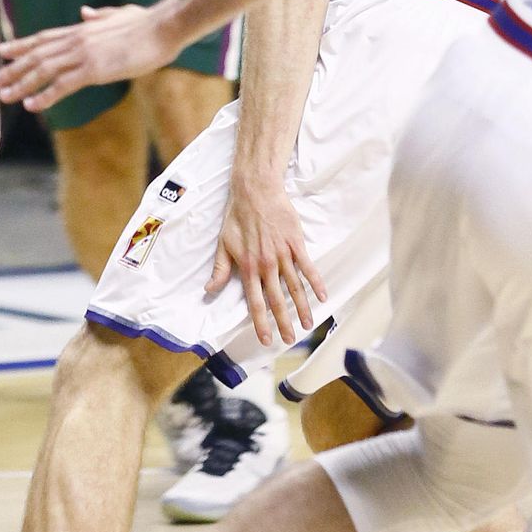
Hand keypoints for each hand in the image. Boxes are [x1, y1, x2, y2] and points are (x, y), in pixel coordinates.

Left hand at [0, 1, 177, 110]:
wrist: (163, 27)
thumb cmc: (145, 22)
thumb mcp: (117, 14)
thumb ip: (98, 16)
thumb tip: (85, 11)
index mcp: (81, 29)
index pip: (43, 38)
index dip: (20, 45)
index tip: (1, 51)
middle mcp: (77, 40)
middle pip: (37, 55)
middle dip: (12, 68)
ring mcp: (84, 54)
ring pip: (44, 70)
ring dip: (22, 84)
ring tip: (3, 95)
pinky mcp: (95, 70)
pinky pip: (65, 85)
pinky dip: (46, 95)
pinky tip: (33, 105)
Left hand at [207, 172, 327, 348]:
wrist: (255, 190)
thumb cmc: (237, 216)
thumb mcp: (223, 243)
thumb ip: (219, 269)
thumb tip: (209, 289)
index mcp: (248, 267)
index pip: (255, 302)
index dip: (261, 322)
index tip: (267, 339)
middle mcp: (266, 265)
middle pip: (277, 300)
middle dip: (284, 323)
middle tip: (290, 340)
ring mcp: (282, 255)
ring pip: (294, 288)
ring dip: (301, 308)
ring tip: (307, 325)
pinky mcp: (295, 244)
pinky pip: (308, 267)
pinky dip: (316, 283)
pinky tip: (322, 297)